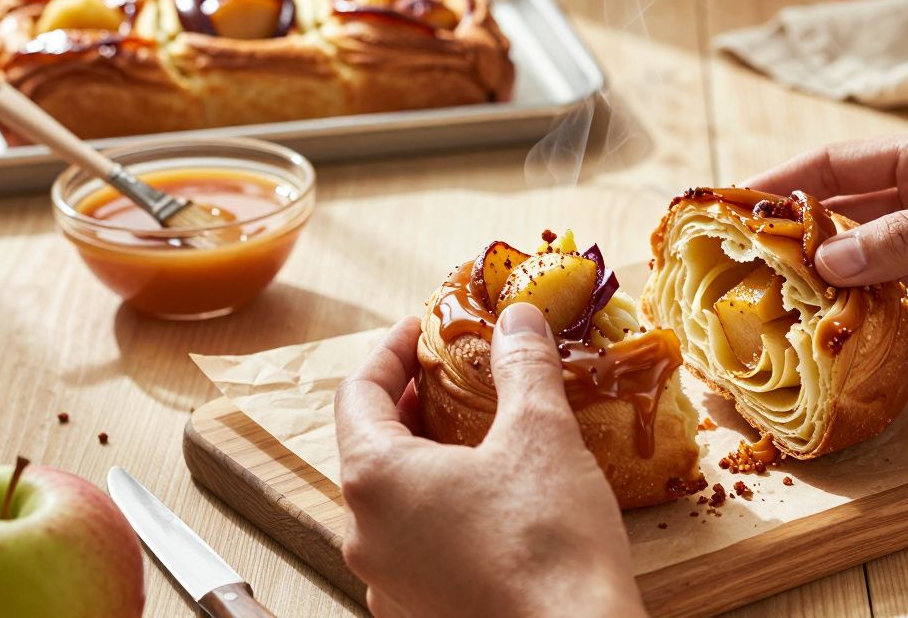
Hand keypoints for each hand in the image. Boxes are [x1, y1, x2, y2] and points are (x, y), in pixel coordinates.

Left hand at [334, 306, 645, 617]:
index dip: (391, 351)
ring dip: (428, 459)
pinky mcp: (420, 613)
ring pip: (394, 501)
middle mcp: (364, 534)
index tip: (423, 328)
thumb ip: (523, 366)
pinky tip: (493, 503)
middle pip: (371, 447)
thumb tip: (518, 319)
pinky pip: (417, 546)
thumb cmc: (549, 544)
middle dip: (413, 403)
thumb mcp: (541, 434)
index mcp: (375, 480)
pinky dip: (443, 510)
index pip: (358, 393)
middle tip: (456, 374)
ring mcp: (388, 582)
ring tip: (480, 435)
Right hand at [748, 126, 907, 345]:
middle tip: (745, 276)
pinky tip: (846, 355)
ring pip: (874, 276)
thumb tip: (827, 264)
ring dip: (835, 296)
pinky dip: (881, 336)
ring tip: (782, 322)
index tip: (732, 207)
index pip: (842, 165)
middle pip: (850, 223)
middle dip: (800, 247)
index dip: (785, 183)